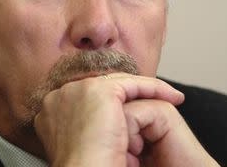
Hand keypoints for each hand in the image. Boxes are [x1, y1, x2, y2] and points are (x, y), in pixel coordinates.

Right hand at [33, 73, 217, 165]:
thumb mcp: (79, 143)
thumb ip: (84, 126)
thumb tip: (100, 125)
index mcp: (52, 107)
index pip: (89, 96)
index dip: (114, 104)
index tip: (135, 112)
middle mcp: (61, 94)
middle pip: (104, 86)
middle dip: (131, 95)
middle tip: (155, 104)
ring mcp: (78, 89)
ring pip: (121, 83)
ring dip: (148, 91)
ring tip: (170, 100)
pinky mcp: (99, 90)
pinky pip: (135, 84)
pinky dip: (156, 89)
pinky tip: (173, 98)